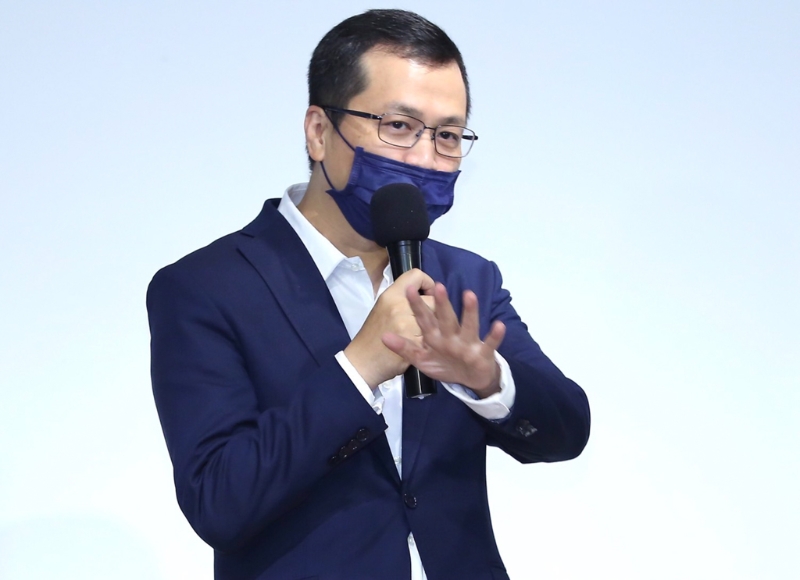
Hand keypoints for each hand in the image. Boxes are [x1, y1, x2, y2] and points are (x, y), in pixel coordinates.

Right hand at [343, 269, 434, 388]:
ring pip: (435, 318)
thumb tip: (420, 294)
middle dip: (434, 309)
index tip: (426, 294)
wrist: (363, 361)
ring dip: (435, 325)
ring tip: (430, 330)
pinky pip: (431, 336)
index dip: (427, 283)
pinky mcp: (413, 342)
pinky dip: (430, 341)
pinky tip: (425, 345)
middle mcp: (399, 305)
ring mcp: (406, 324)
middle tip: (430, 317)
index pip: (416, 275)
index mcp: (391, 295)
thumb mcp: (382, 308)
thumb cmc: (372, 335)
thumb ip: (400, 300)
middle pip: (431, 299)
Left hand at [381, 283, 505, 396]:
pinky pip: (490, 343)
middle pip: (446, 318)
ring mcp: (468, 343)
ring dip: (469, 311)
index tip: (409, 290)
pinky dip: (494, 335)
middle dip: (442, 304)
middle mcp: (452, 335)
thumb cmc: (446, 364)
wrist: (472, 379)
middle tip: (438, 285)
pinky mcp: (483, 352)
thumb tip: (383, 336)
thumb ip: (405, 348)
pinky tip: (499, 325)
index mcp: (436, 336)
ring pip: (469, 326)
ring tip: (469, 295)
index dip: (417, 306)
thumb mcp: (422, 359)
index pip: (425, 319)